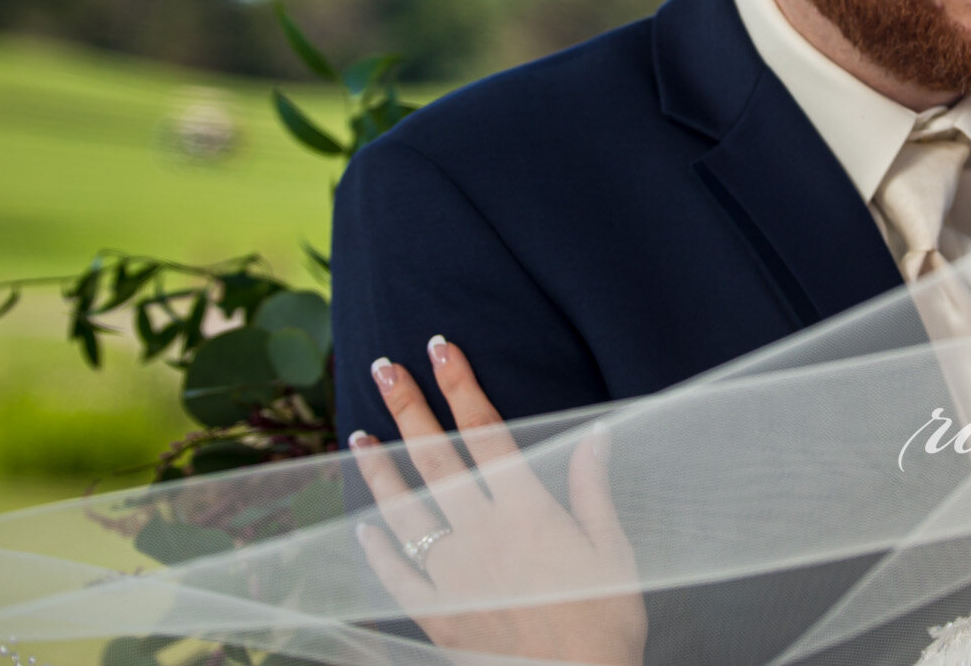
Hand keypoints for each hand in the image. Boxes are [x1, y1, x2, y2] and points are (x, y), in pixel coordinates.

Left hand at [351, 336, 645, 665]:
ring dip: (380, 469)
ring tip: (358, 434)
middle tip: (382, 366)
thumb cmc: (605, 621)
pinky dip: (378, 550)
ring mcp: (455, 575)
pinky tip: (364, 526)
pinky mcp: (440, 615)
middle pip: (436, 459)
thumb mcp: (612, 550)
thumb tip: (595, 433)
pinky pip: (399, 577)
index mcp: (528, 512)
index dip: (462, 386)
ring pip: (406, 511)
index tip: (441, 349)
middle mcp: (483, 535)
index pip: (488, 433)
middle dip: (409, 407)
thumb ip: (593, 490)